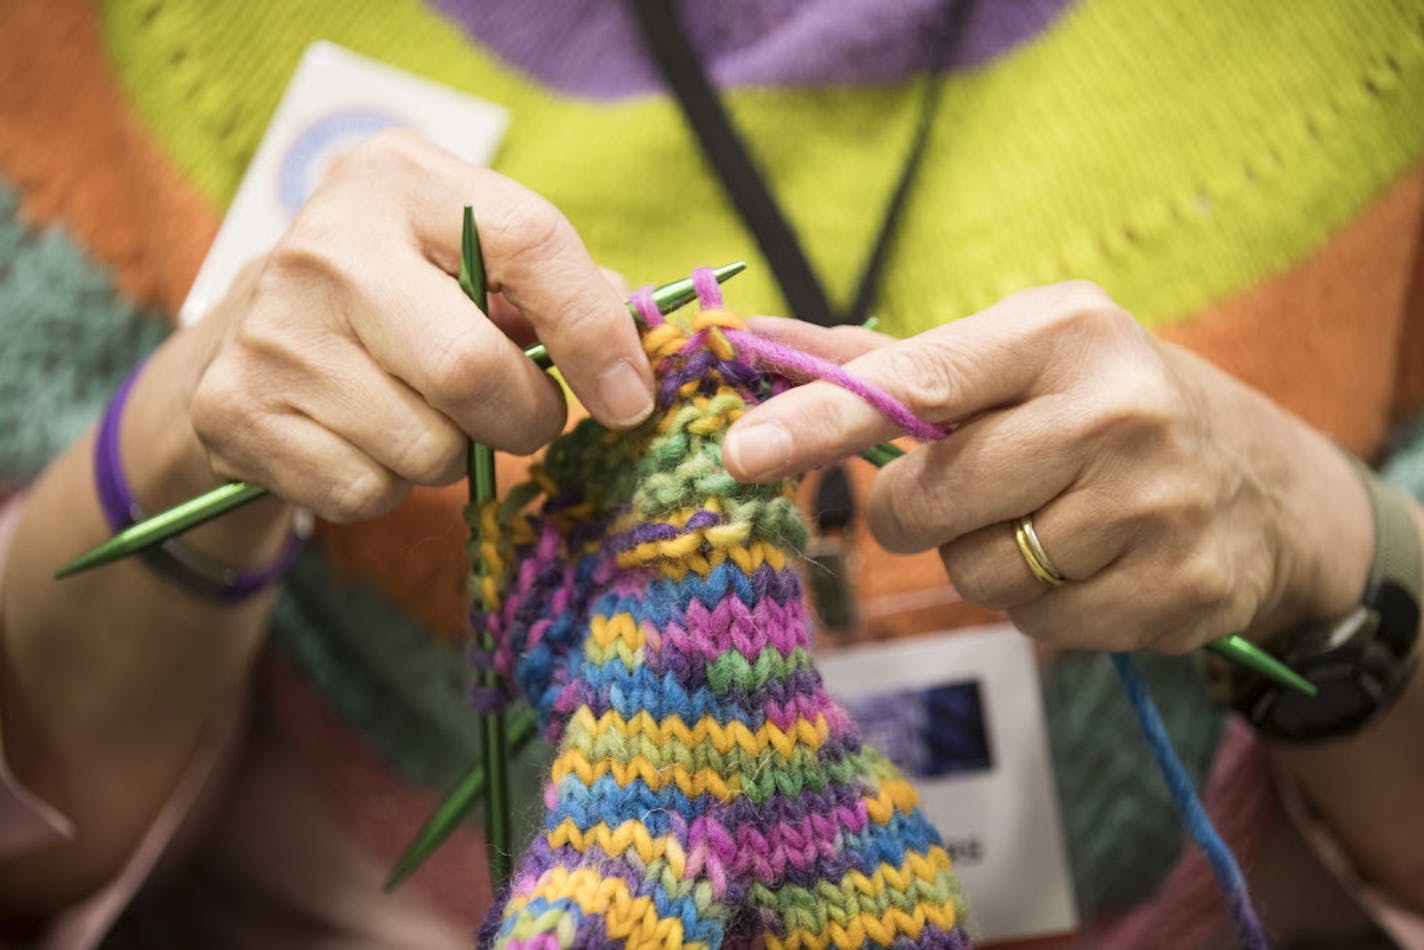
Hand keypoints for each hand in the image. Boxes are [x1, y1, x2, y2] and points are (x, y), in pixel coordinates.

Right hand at [184, 130, 652, 523]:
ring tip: (421, 415)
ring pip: (425, 449)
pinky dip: (387, 487)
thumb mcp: (472, 258)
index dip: (596, 332)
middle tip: (524, 420)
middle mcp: (325, 244)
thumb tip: (630, 357)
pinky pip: (366, 492)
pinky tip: (364, 441)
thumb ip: (558, 289)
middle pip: (472, 370)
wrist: (253, 332)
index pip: (531, 243)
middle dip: (525, 418)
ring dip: (451, 458)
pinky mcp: (236, 412)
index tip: (629, 399)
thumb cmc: (404, 294)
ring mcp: (272, 330)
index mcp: (401, 180)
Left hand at [722, 282, 1372, 653]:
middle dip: (921, 513)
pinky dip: (1043, 606)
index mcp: (1062, 331)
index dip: (821, 421)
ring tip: (1049, 521)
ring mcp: (1157, 506)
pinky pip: (1038, 628)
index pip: (917, 381)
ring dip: (986, 562)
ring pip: (977, 576)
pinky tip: (1093, 562)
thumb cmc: (1096, 405)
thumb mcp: (1012, 355)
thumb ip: (883, 362)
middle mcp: (1117, 409)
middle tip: (971, 490)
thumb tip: (755, 338)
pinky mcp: (1179, 591)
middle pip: (929, 503)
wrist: (1259, 481)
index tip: (742, 451)